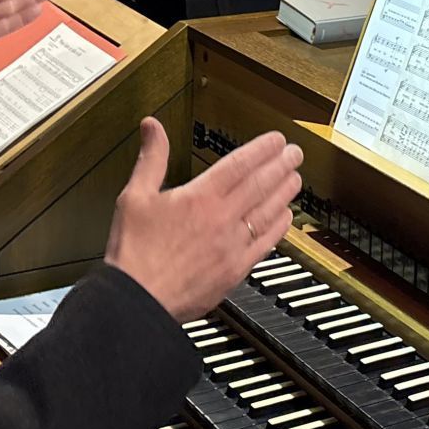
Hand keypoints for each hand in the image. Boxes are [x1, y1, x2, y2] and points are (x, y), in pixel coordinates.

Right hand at [105, 117, 302, 321]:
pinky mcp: (235, 271)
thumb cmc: (133, 253)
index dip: (262, 149)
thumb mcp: (134, 197)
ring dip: (285, 192)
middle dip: (281, 165)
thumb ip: (151, 158)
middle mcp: (221, 219)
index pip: (239, 165)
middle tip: (295, 153)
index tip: (276, 140)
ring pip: (267, 212)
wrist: (136, 301)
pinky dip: (279, 228)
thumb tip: (152, 127)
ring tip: (296, 178)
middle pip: (260, 185)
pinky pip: (265, 245)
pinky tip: (286, 217)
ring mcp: (231, 246)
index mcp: (199, 198)